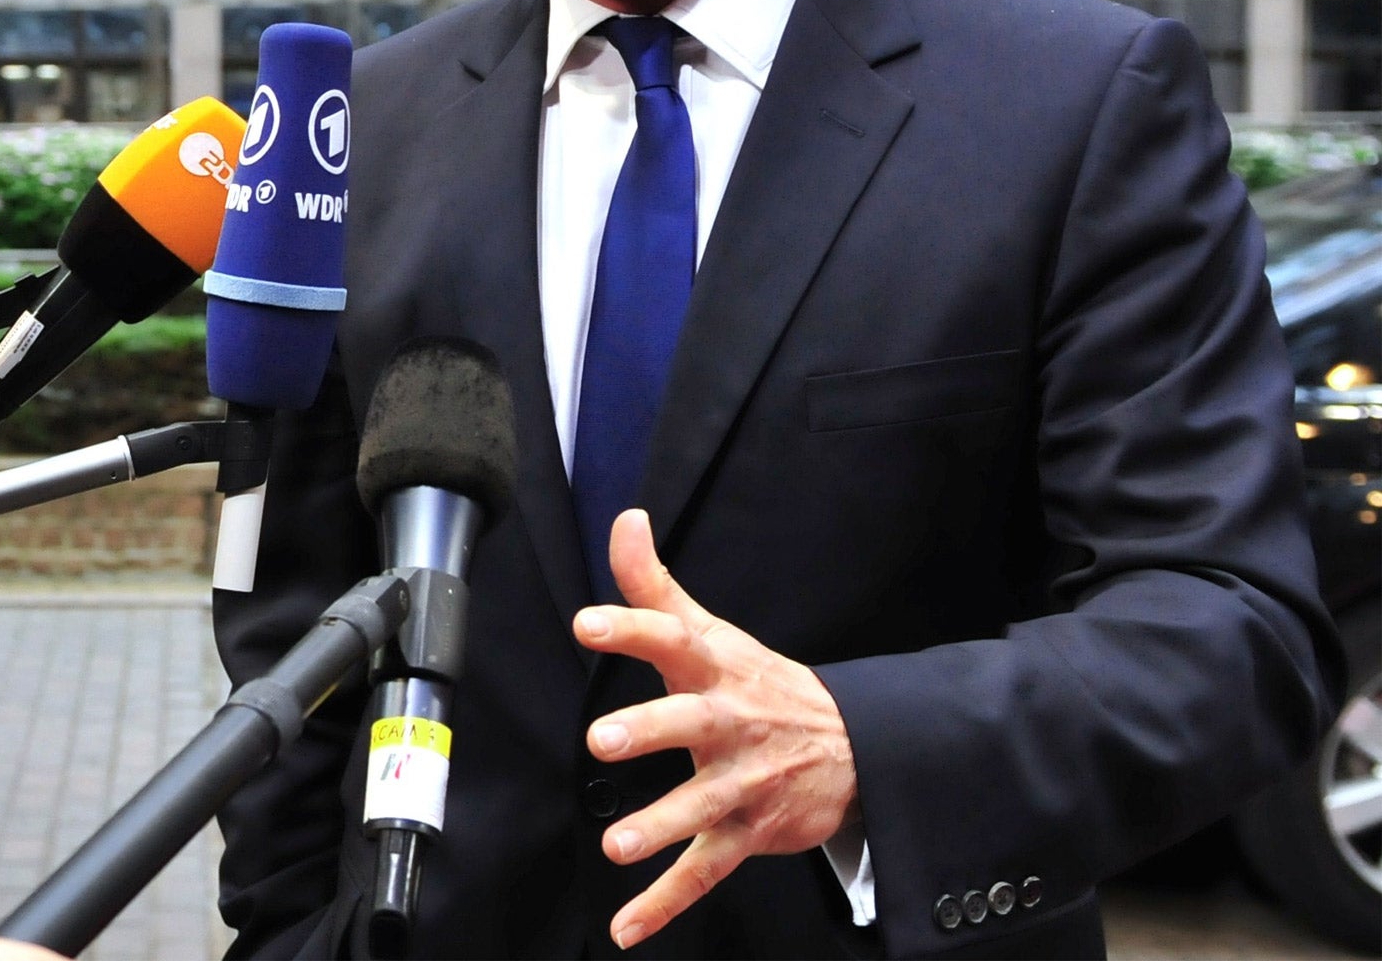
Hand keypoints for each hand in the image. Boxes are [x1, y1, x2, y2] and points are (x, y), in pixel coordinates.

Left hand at [574, 509, 859, 950]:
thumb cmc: (757, 682)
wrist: (851, 747)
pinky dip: (665, 904)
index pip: (669, 637)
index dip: (630, 626)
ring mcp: (739, 783)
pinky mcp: (744, 834)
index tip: (586, 622)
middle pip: (688, 722)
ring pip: (700, 806)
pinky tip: (625, 928)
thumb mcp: (709, 628)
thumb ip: (653, 582)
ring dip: (660, 826)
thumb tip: (625, 518)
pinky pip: (702, 873)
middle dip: (648, 729)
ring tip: (618, 844)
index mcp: (712, 667)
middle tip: (602, 739)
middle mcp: (727, 722)